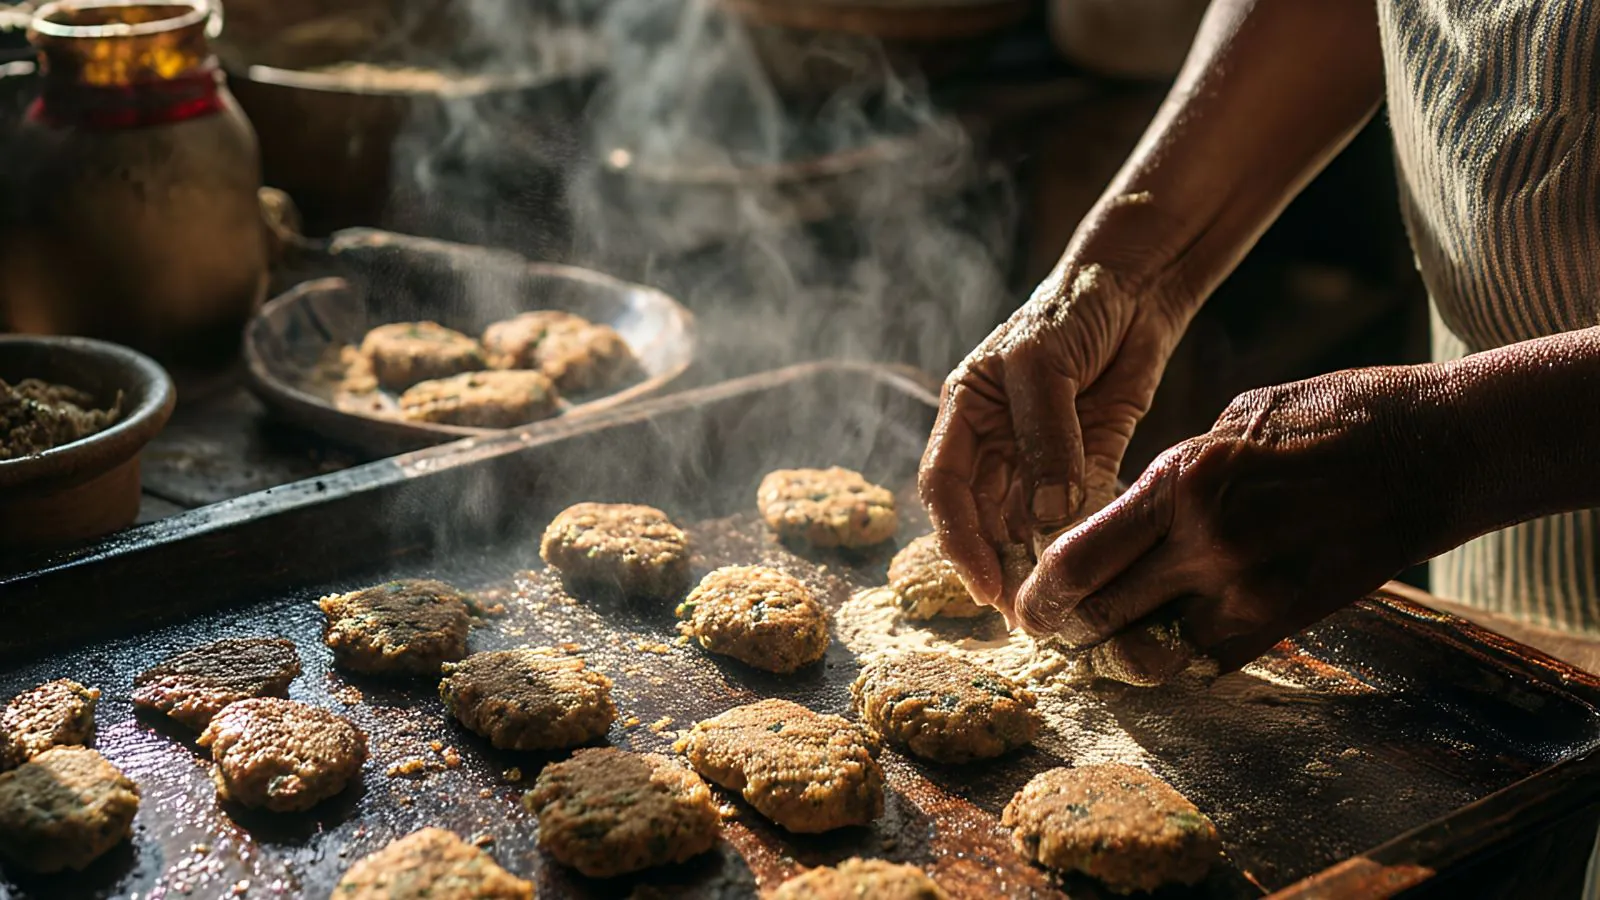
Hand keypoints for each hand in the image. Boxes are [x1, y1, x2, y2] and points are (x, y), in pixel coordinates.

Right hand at [919, 260, 1192, 621]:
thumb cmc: (1072, 308)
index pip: (944, 488)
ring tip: (1056, 605)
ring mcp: (1040, 457)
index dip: (957, 539)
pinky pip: (1076, 512)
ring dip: (1036, 564)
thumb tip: (1046, 516)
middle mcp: (995, 443)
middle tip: (1023, 613)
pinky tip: (1088, 570)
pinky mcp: (1088, 463)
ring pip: (1026, 524)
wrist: (1136, 285)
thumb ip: (1044, 438)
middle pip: (983, 518)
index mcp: (964, 414)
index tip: (982, 583)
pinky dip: (1078, 541)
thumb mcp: (1042, 363)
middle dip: (998, 565)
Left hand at [1014, 366, 1439, 671]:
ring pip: (1151, 650)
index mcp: (1179, 482)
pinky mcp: (1287, 620)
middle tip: (1057, 634)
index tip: (1027, 609)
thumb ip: (1172, 477)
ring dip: (1123, 651)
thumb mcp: (1230, 420)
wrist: (1433, 449)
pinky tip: (1175, 639)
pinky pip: (1208, 661)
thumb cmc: (1331, 417)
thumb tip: (1126, 516)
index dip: (1041, 595)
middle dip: (1069, 631)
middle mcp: (1205, 542)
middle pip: (1101, 615)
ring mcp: (1248, 589)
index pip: (1078, 559)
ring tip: (1111, 642)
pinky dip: (1182, 657)